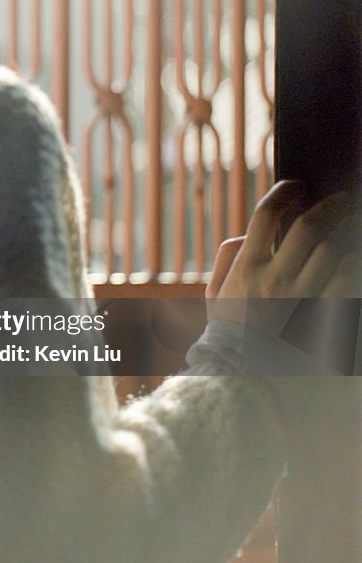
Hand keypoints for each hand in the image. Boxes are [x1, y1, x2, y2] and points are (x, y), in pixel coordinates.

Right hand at [207, 181, 357, 332]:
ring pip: (337, 253)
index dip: (283, 192)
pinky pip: (349, 281)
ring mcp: (305, 300)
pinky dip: (353, 265)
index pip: (265, 215)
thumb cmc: (229, 332)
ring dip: (349, 234)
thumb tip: (248, 233)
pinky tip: (353, 257)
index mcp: (247, 268)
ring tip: (353, 226)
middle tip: (341, 199)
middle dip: (329, 206)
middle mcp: (277, 280)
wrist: (247, 377)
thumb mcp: (214, 293)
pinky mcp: (327, 318)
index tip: (296, 185)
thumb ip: (228, 256)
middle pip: (309, 228)